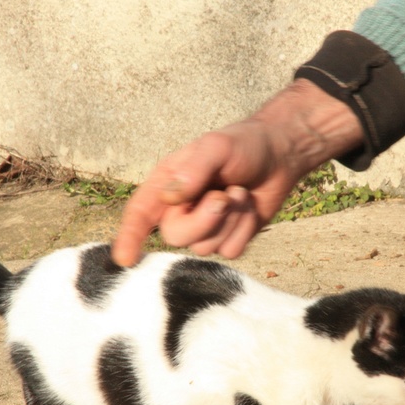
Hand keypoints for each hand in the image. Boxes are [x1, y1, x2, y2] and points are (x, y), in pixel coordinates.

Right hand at [111, 79, 362, 265]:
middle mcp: (180, 209)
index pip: (140, 214)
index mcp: (167, 184)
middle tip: (224, 196)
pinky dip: (245, 229)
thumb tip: (170, 196)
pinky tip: (250, 207)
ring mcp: (205, 227)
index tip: (124, 259)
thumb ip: (194, 170)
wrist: (280, 155)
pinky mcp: (229, 239)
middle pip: (175, 238)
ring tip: (240, 193)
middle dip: (203, 221)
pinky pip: (231, 251)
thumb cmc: (243, 145)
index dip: (129, 237)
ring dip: (230, 221)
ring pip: (205, 248)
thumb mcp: (217, 146)